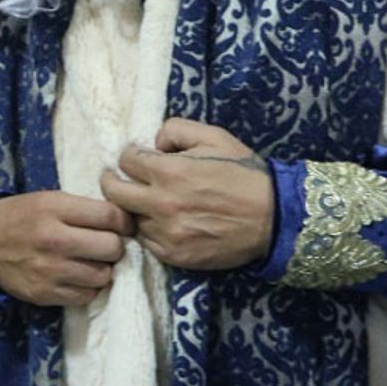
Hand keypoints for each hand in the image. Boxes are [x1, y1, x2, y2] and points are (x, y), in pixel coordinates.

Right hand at [0, 190, 133, 306]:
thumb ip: (84, 209)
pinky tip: (79, 276)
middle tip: (106, 244)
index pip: (110, 217)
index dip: (125, 221)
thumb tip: (124, 222)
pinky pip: (86, 296)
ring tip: (92, 261)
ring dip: (104, 269)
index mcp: (55, 209)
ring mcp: (49, 271)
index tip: (123, 225)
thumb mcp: (50, 199)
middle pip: (111, 248)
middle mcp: (54, 240)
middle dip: (115, 246)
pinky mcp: (45, 294)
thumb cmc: (21, 215)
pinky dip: (88, 287)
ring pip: (103, 276)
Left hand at [99, 118, 274, 270]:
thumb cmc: (243, 173)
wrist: (273, 218)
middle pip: (113, 192)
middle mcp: (161, 204)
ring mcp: (166, 233)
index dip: (129, 155)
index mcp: (169, 172)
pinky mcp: (174, 255)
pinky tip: (162, 222)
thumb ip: (176, 130)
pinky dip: (149, 230)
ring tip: (146, 202)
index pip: (125, 160)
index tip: (136, 157)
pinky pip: (146, 241)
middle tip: (118, 178)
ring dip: (134, 208)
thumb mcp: (214, 136)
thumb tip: (153, 143)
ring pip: (129, 218)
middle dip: (113, 181)